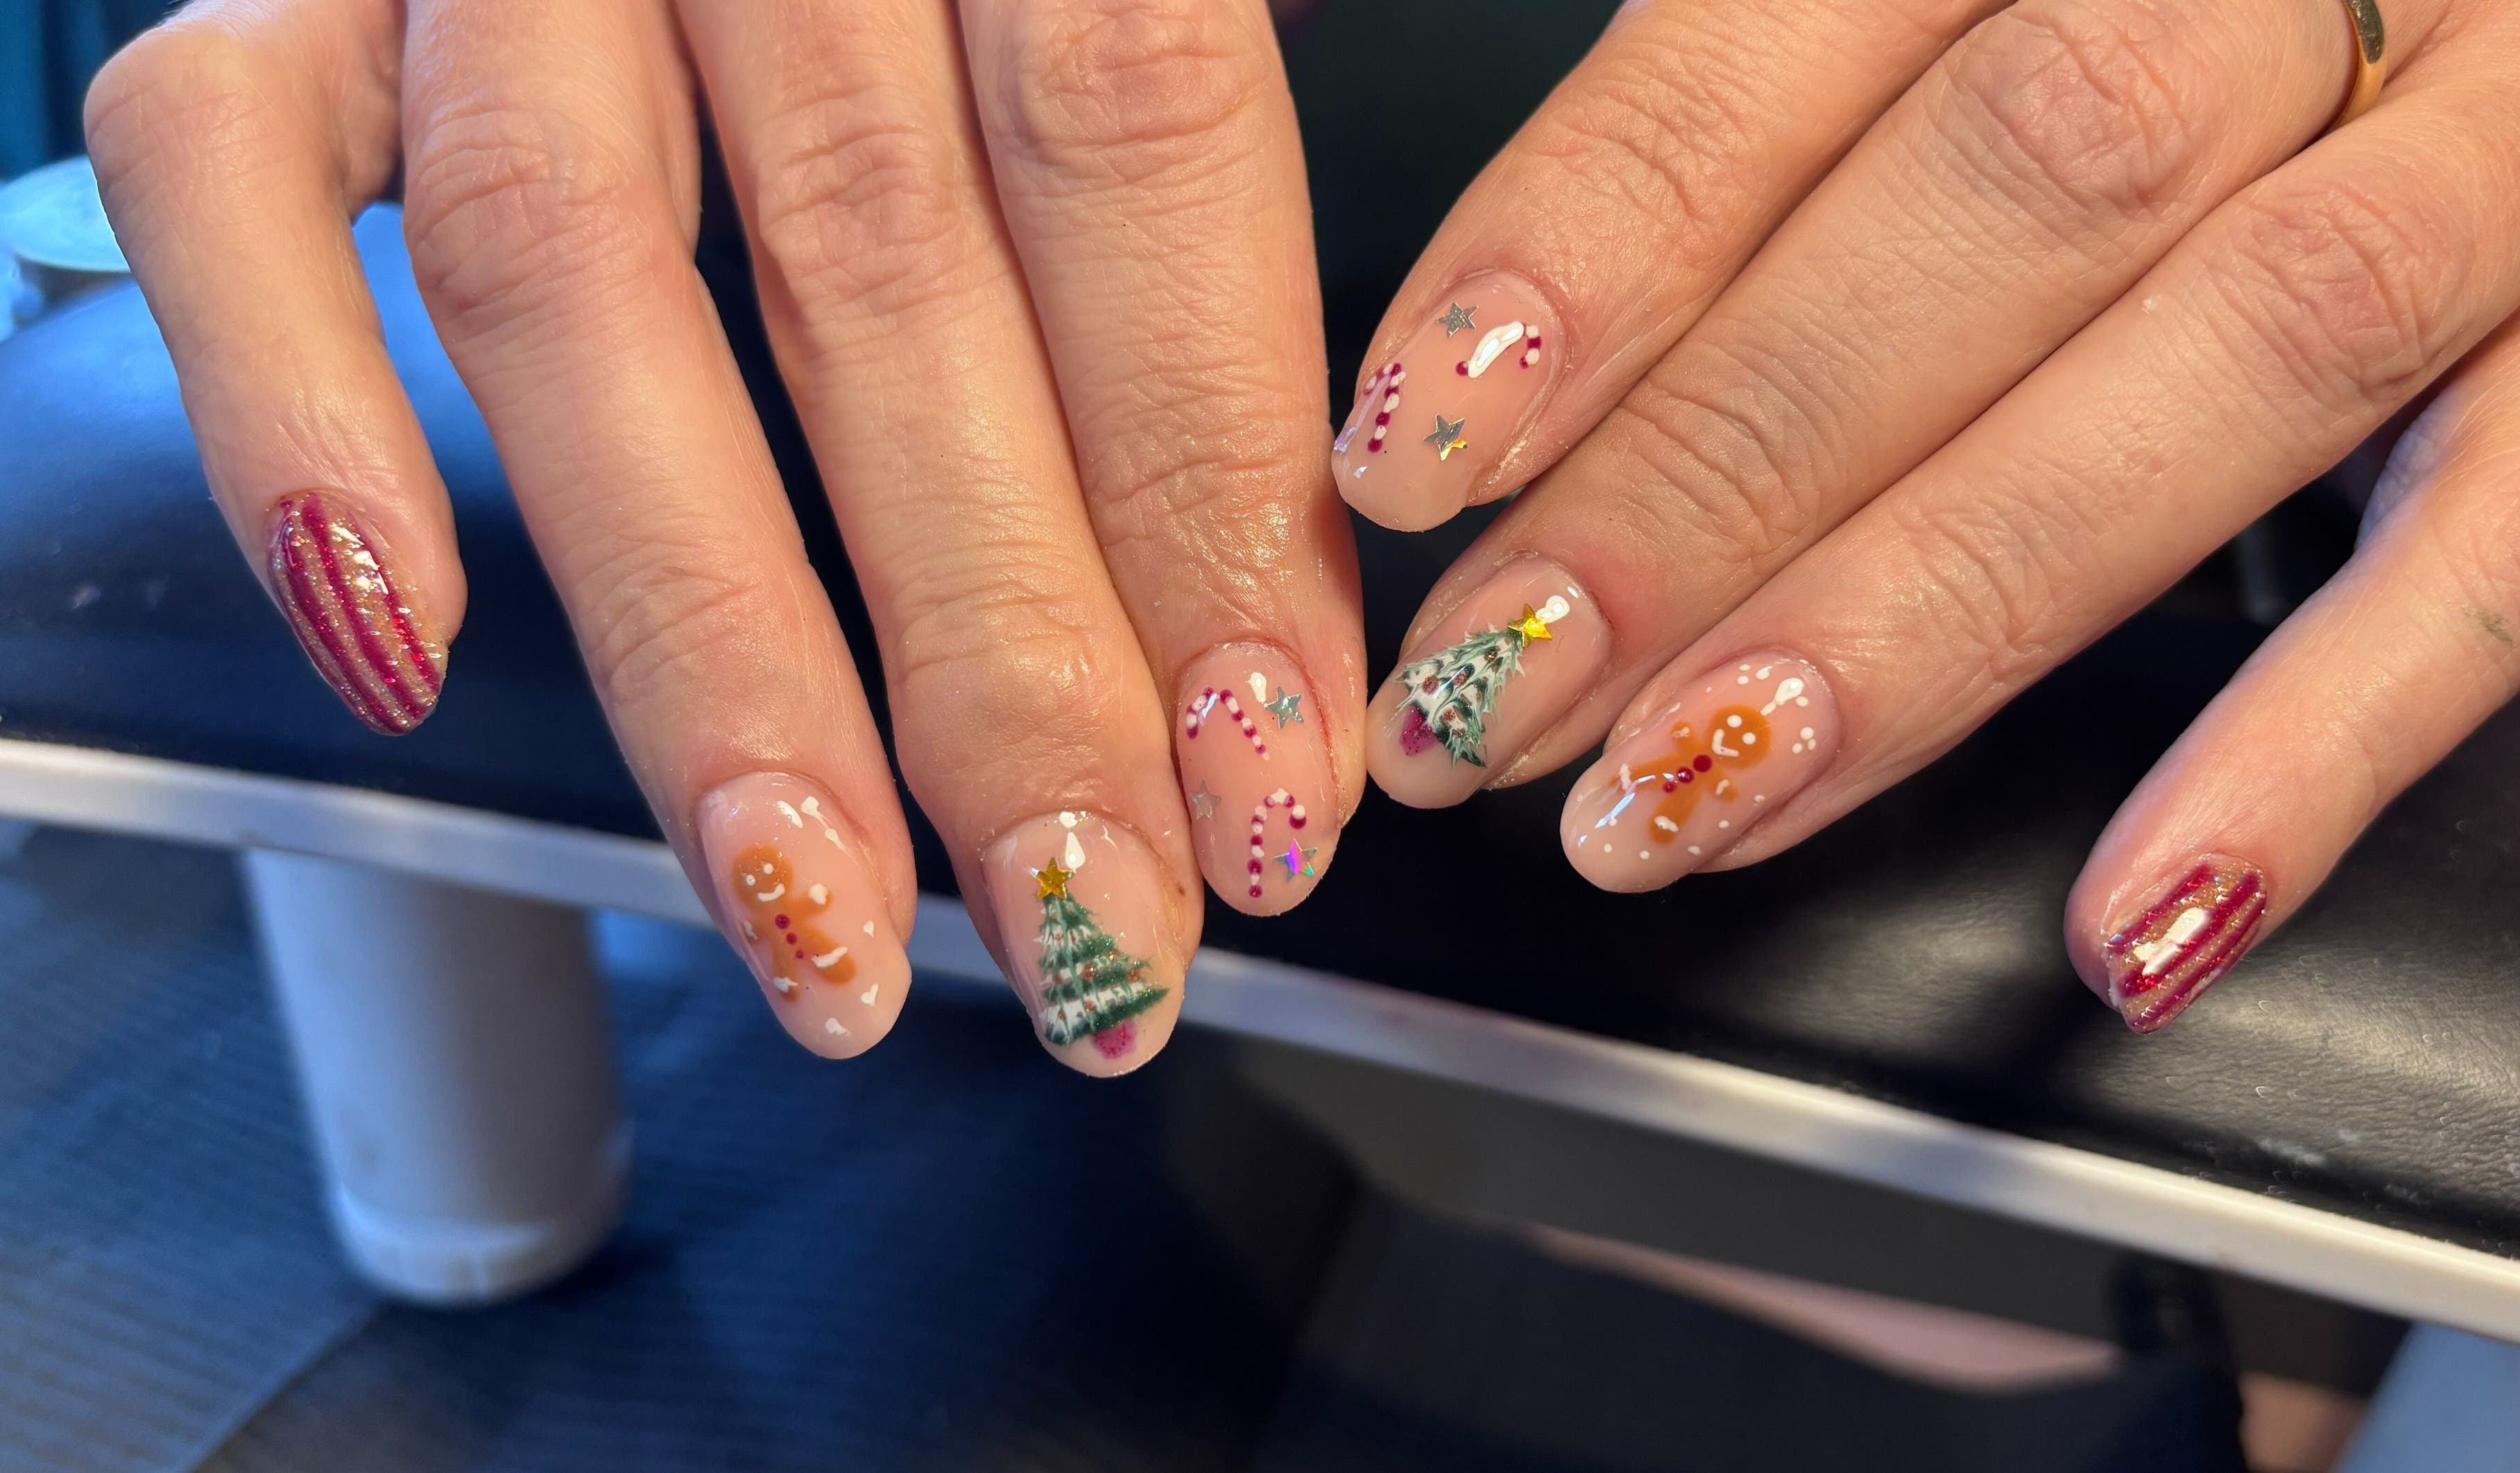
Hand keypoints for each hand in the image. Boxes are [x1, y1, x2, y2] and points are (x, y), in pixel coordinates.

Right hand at [87, 0, 1359, 1071]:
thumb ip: (1188, 183)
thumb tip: (1286, 613)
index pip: (1139, 145)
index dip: (1209, 487)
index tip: (1271, 781)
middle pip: (878, 271)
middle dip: (1002, 654)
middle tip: (1096, 933)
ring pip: (572, 274)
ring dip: (704, 637)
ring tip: (819, 919)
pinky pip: (217, 164)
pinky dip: (296, 404)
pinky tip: (405, 647)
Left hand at [1339, 0, 2519, 1029]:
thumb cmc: (2169, 6)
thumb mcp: (1944, 3)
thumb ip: (1752, 109)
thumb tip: (1473, 359)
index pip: (1786, 31)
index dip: (1587, 250)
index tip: (1415, 451)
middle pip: (2006, 198)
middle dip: (1712, 478)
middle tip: (1491, 688)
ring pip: (2235, 365)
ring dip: (1929, 618)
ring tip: (1684, 801)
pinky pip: (2509, 549)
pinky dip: (2318, 749)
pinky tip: (2125, 919)